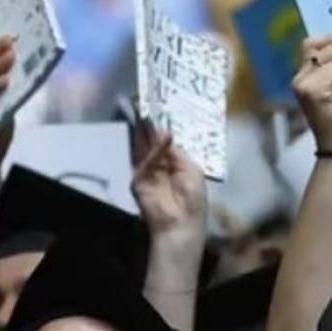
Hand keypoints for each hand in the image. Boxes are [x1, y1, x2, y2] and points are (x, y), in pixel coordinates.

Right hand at [132, 119, 207, 249]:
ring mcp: (147, 174)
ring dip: (144, 135)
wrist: (180, 223)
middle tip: (145, 107)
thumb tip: (164, 133)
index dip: (161, 131)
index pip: (165, 145)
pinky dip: (151, 153)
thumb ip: (176, 151)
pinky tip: (159, 140)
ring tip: (144, 114)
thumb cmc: (193, 199)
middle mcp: (159, 168)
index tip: (158, 114)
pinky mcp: (138, 182)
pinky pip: (143, 164)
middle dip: (149, 129)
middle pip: (150, 145)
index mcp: (175, 165)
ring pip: (143, 151)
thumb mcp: (191, 169)